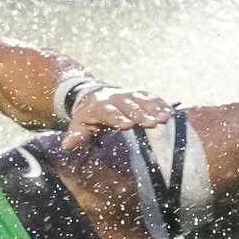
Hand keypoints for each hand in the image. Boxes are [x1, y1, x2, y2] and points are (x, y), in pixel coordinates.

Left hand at [61, 84, 176, 151]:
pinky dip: (161, 104)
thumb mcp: (79, 125)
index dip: (117, 117)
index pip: (108, 111)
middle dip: (141, 114)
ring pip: (142, 99)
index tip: (127, 125)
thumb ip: (76, 135)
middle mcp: (115, 97)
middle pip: (129, 105)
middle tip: (153, 124)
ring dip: (155, 108)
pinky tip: (170, 113)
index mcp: (99, 105)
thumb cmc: (87, 116)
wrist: (92, 95)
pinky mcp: (139, 94)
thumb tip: (67, 144)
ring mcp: (128, 94)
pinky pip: (151, 98)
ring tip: (166, 118)